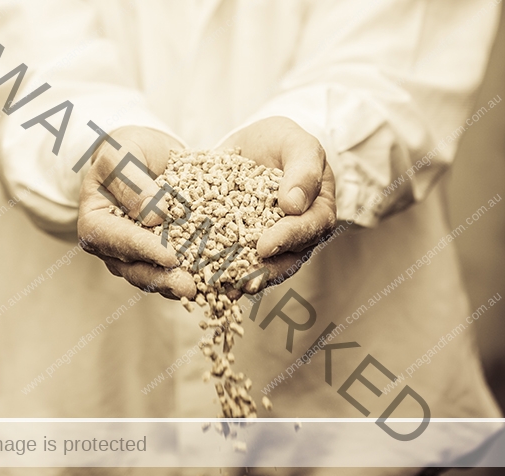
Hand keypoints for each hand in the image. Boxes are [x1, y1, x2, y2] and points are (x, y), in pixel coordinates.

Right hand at [78, 126, 196, 298]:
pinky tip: (219, 283)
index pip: (120, 240)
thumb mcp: (122, 155)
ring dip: (182, 285)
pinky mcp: (163, 258)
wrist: (145, 156)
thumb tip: (153, 217)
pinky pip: (178, 271)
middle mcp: (114, 249)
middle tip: (188, 287)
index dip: (145, 250)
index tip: (170, 257)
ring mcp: (138, 257)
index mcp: (96, 224)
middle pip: (137, 269)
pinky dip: (198, 277)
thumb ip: (131, 182)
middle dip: (164, 280)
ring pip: (158, 277)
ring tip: (206, 290)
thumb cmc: (127, 150)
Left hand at [218, 117, 336, 292]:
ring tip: (223, 289)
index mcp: (316, 211)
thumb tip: (294, 205)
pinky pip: (235, 259)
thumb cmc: (283, 142)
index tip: (265, 246)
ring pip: (261, 266)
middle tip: (243, 283)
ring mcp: (269, 242)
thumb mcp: (297, 143)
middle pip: (285, 258)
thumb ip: (303, 169)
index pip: (306, 229)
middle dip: (263, 271)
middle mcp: (296, 234)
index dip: (286, 239)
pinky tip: (204, 279)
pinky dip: (221, 269)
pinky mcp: (243, 243)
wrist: (254, 144)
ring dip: (242, 279)